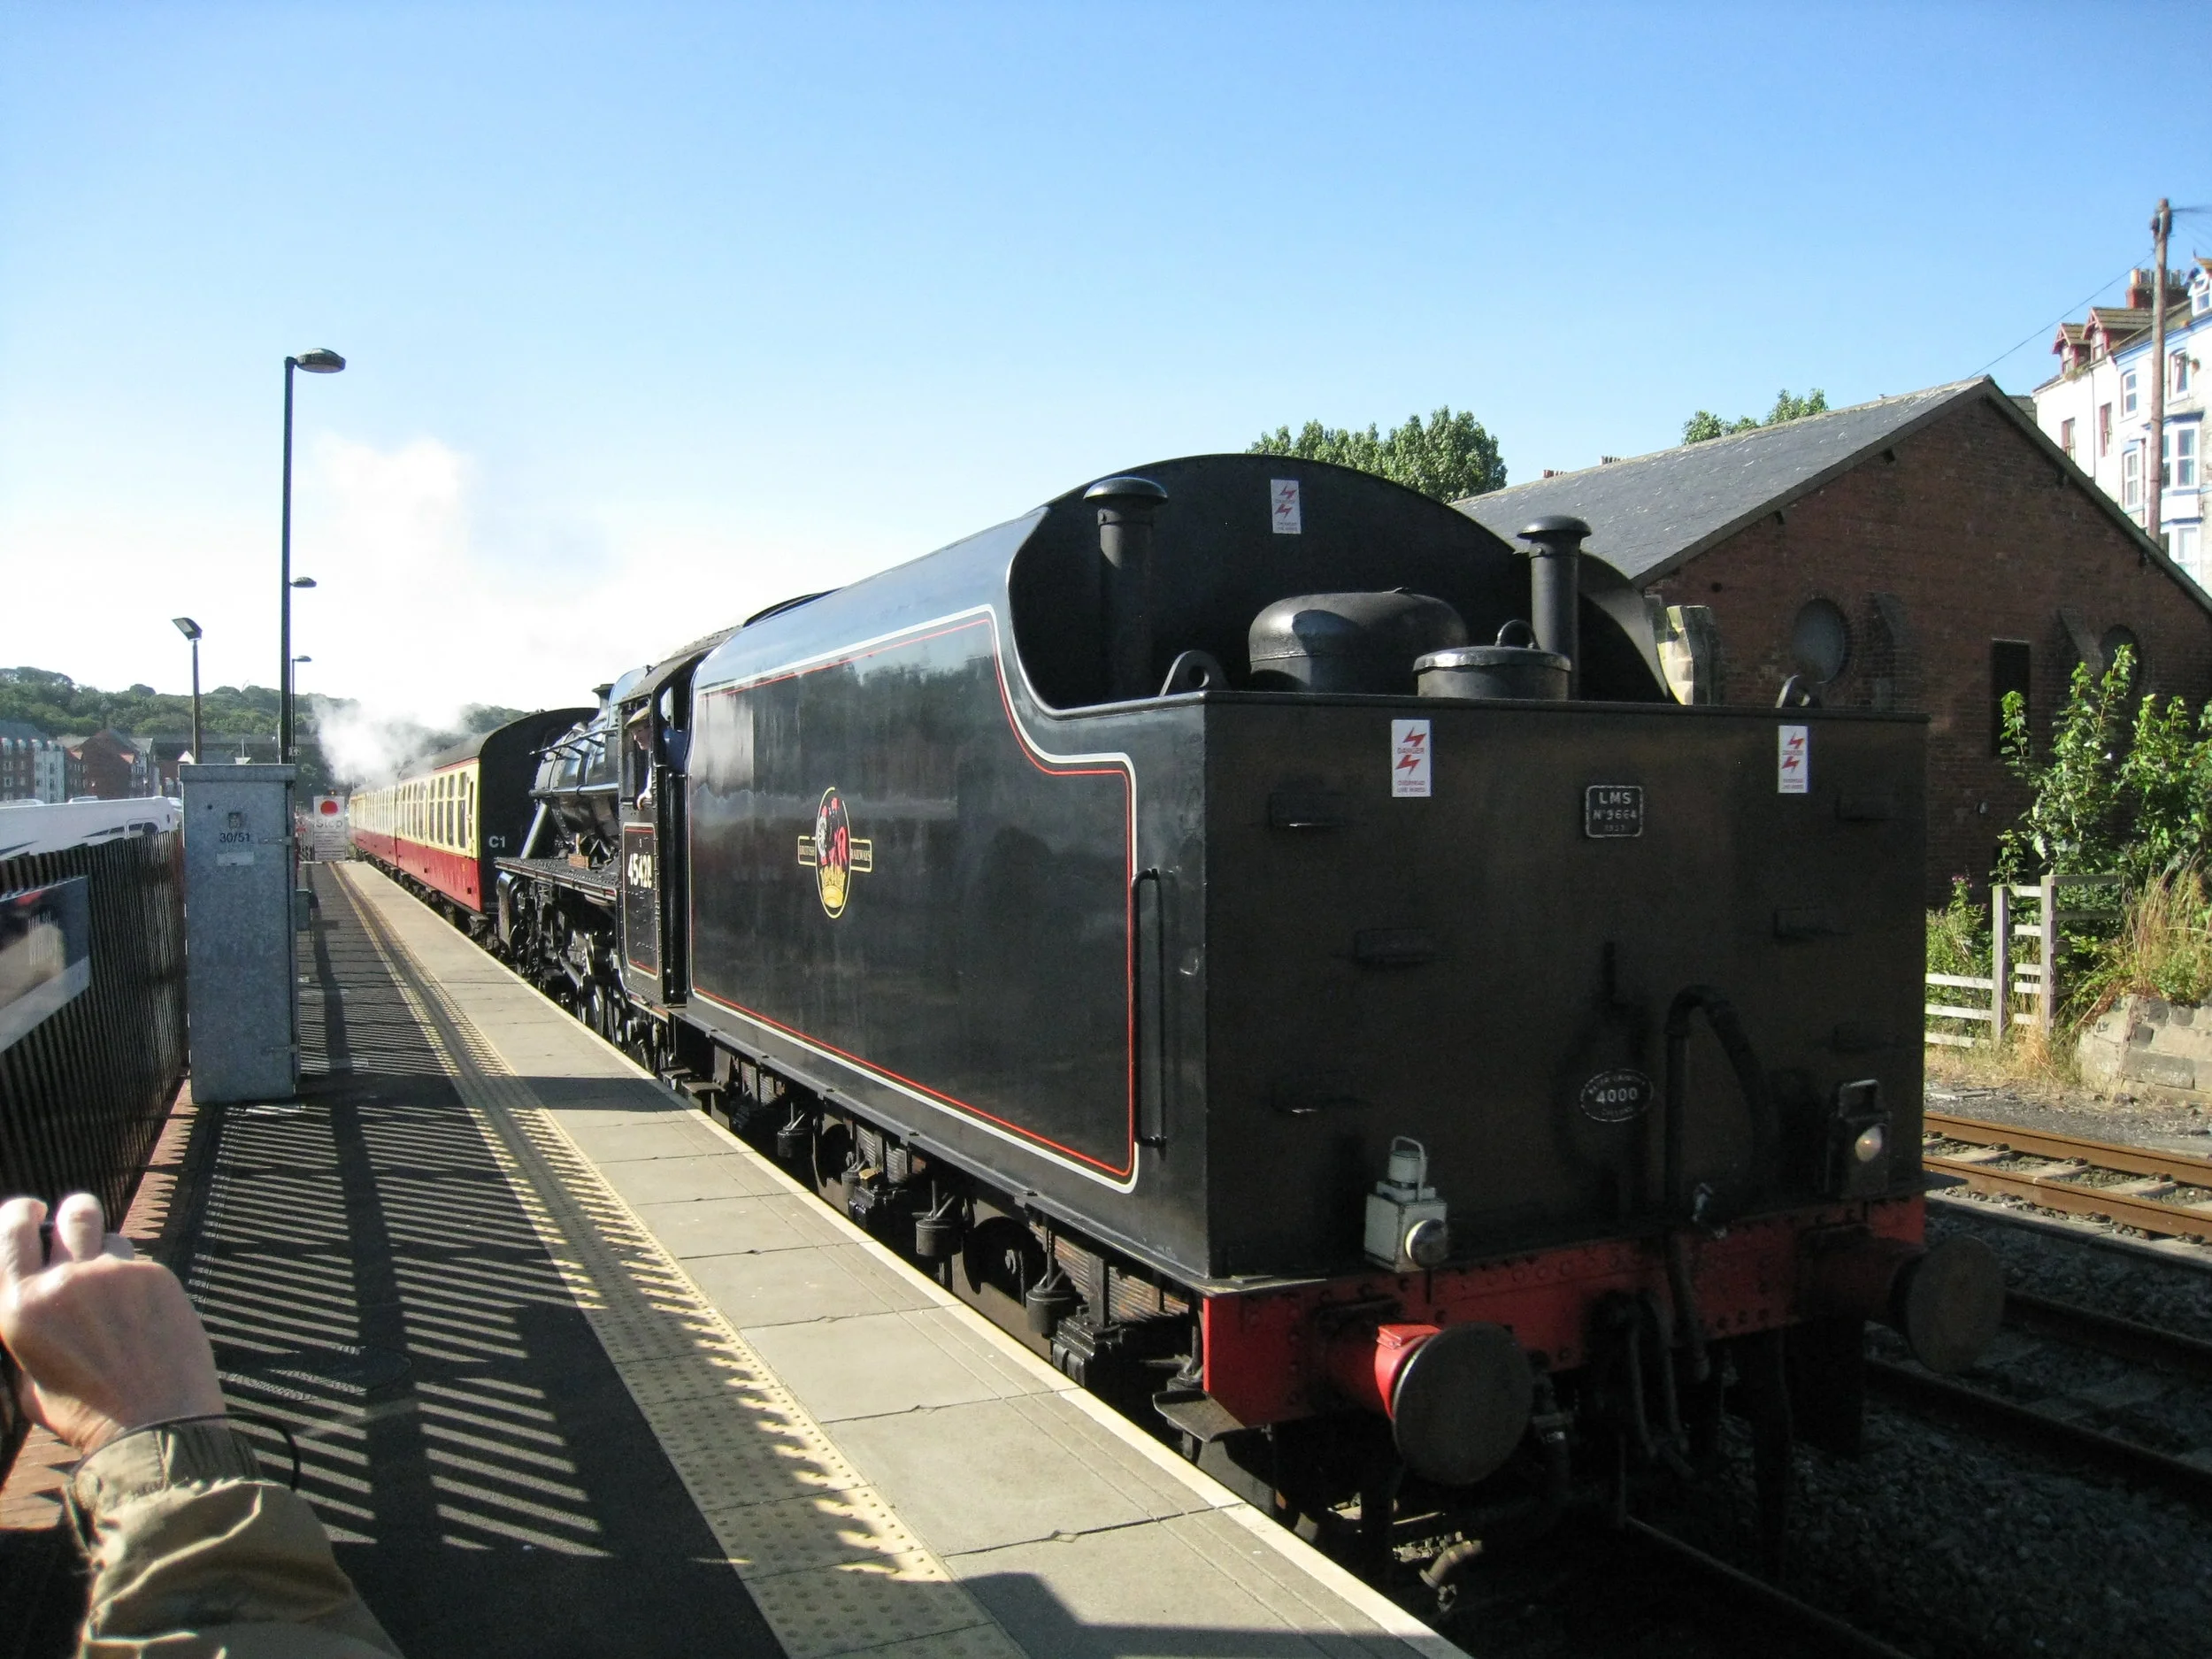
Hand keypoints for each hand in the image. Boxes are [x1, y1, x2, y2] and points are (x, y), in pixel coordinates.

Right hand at [0, 1194, 224, 1453]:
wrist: (154, 1425)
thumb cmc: (85, 1414)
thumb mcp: (29, 1382)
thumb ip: (25, 1337)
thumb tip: (31, 1304)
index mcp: (18, 1308)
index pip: (10, 1231)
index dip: (19, 1214)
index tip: (29, 1211)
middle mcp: (62, 1282)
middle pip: (71, 1213)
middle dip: (70, 1213)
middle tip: (70, 1223)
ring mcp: (114, 1275)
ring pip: (111, 1236)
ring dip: (106, 1252)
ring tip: (110, 1287)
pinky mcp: (157, 1276)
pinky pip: (141, 1264)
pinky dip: (138, 1281)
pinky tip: (142, 1316)